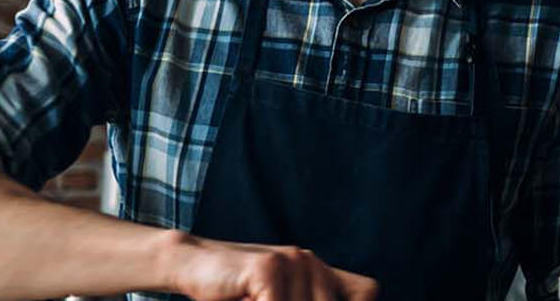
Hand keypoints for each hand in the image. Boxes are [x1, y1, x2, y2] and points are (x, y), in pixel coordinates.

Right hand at [163, 232, 377, 300]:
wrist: (193, 263)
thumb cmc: (237, 291)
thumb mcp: (279, 299)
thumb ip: (306, 300)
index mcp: (320, 271)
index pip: (366, 293)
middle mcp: (311, 262)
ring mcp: (292, 262)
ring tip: (253, 299)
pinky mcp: (268, 267)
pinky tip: (243, 299)